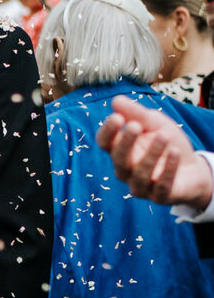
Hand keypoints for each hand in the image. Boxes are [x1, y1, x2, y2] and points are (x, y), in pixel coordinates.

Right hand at [97, 94, 212, 209]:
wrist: (192, 167)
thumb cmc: (168, 143)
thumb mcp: (155, 123)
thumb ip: (136, 113)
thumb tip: (116, 100)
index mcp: (120, 150)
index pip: (105, 143)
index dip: (108, 132)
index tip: (117, 117)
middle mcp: (126, 170)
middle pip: (118, 159)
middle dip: (125, 143)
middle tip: (135, 126)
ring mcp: (141, 186)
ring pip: (139, 175)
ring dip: (151, 155)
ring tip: (163, 136)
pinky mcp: (159, 197)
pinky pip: (161, 187)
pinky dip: (168, 170)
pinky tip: (175, 153)